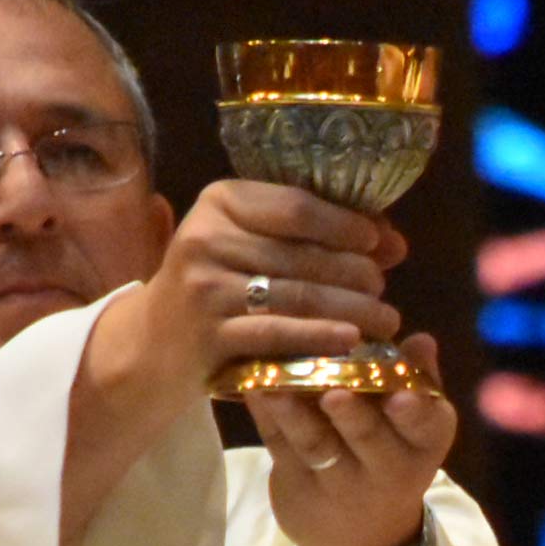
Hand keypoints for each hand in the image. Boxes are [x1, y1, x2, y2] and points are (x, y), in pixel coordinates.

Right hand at [105, 179, 406, 410]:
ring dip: (351, 309)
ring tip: (385, 321)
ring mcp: (204, 287)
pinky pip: (277, 333)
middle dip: (354, 272)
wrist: (151, 345)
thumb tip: (393, 242)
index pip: (296, 205)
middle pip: (302, 253)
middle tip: (384, 289)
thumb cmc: (216, 287)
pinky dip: (319, 337)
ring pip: (296, 294)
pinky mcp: (207, 334)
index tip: (381, 243)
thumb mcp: (251, 247)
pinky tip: (351, 341)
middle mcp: (207, 236)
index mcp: (221, 200)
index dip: (346, 225)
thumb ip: (314, 237)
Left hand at [250, 334, 457, 545]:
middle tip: (336, 393)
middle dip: (352, 416)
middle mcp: (386, 467)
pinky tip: (253, 386)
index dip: (414, 413)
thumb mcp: (416, 427)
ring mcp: (338, 481)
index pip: (425, 427)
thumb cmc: (392, 454)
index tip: (400, 397)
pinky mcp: (296, 483)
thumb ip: (417, 378)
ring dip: (296, 415)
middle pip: (367, 438)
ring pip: (317, 444)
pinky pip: (279, 445)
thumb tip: (422, 340)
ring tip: (278, 387)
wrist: (361, 538)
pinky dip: (265, 415)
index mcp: (423, 444)